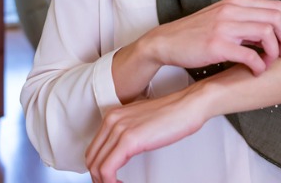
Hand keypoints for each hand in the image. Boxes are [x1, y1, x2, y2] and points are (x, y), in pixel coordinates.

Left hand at [86, 84, 211, 182]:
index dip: (98, 168)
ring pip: (96, 166)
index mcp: (113, 116)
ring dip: (104, 181)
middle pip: (91, 158)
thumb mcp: (141, 122)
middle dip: (98, 177)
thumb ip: (128, 133)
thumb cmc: (172, 114)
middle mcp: (112, 121)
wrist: (189, 105)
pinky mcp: (129, 140)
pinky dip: (109, 182)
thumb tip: (122, 152)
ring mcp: (119, 129)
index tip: (108, 177)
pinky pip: (107, 169)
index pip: (93, 149)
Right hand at [142, 0, 280, 74]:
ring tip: (268, 62)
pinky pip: (250, 55)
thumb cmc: (194, 34)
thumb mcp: (221, 17)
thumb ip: (244, 20)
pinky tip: (255, 71)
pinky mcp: (217, 45)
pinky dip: (259, 66)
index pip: (276, 7)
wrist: (165, 42)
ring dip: (274, 52)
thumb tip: (269, 32)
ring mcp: (224, 27)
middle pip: (277, 18)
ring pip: (267, 34)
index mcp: (235, 3)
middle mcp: (232, 11)